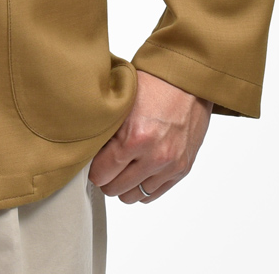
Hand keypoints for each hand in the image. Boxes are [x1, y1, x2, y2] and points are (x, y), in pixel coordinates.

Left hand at [88, 68, 211, 203]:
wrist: (188, 82)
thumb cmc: (153, 86)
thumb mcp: (122, 104)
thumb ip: (108, 130)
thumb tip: (90, 150)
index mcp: (134, 138)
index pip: (100, 173)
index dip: (93, 167)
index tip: (92, 160)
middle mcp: (153, 156)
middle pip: (115, 188)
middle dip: (106, 177)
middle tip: (104, 164)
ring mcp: (170, 165)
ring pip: (134, 196)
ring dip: (124, 184)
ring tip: (121, 167)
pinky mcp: (182, 169)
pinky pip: (153, 194)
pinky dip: (142, 186)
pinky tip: (137, 170)